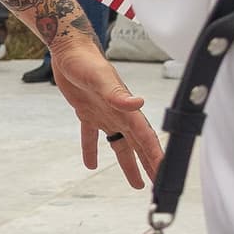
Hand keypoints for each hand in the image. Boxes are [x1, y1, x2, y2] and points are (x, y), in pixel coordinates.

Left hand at [50, 30, 160, 186]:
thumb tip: (137, 103)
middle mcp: (119, 113)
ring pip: (120, 144)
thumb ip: (117, 94)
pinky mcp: (87, 111)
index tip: (164, 173)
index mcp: (126, 109)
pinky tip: (91, 165)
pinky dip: (91, 150)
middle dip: (150, 164)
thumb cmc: (86, 62)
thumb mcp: (100, 79)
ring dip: (129, 163)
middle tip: (159, 184)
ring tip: (137, 184)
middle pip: (138, 144)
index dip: (155, 155)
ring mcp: (104, 113)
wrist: (69, 49)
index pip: (145, 137)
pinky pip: (91, 136)